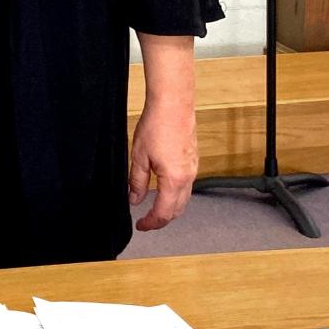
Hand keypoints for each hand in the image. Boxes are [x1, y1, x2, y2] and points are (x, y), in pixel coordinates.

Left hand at [128, 99, 197, 230]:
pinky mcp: (193, 159)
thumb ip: (137, 182)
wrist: (174, 103)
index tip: (140, 225)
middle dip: (162, 219)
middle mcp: (188, 177)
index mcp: (174, 180)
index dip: (151, 223)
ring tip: (154, 206)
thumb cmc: (157, 125)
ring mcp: (193, 167)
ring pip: (184, 198)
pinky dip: (176, 194)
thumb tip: (135, 200)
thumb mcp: (139, 157)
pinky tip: (164, 188)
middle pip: (178, 210)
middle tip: (146, 221)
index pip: (164, 213)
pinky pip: (187, 184)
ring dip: (170, 207)